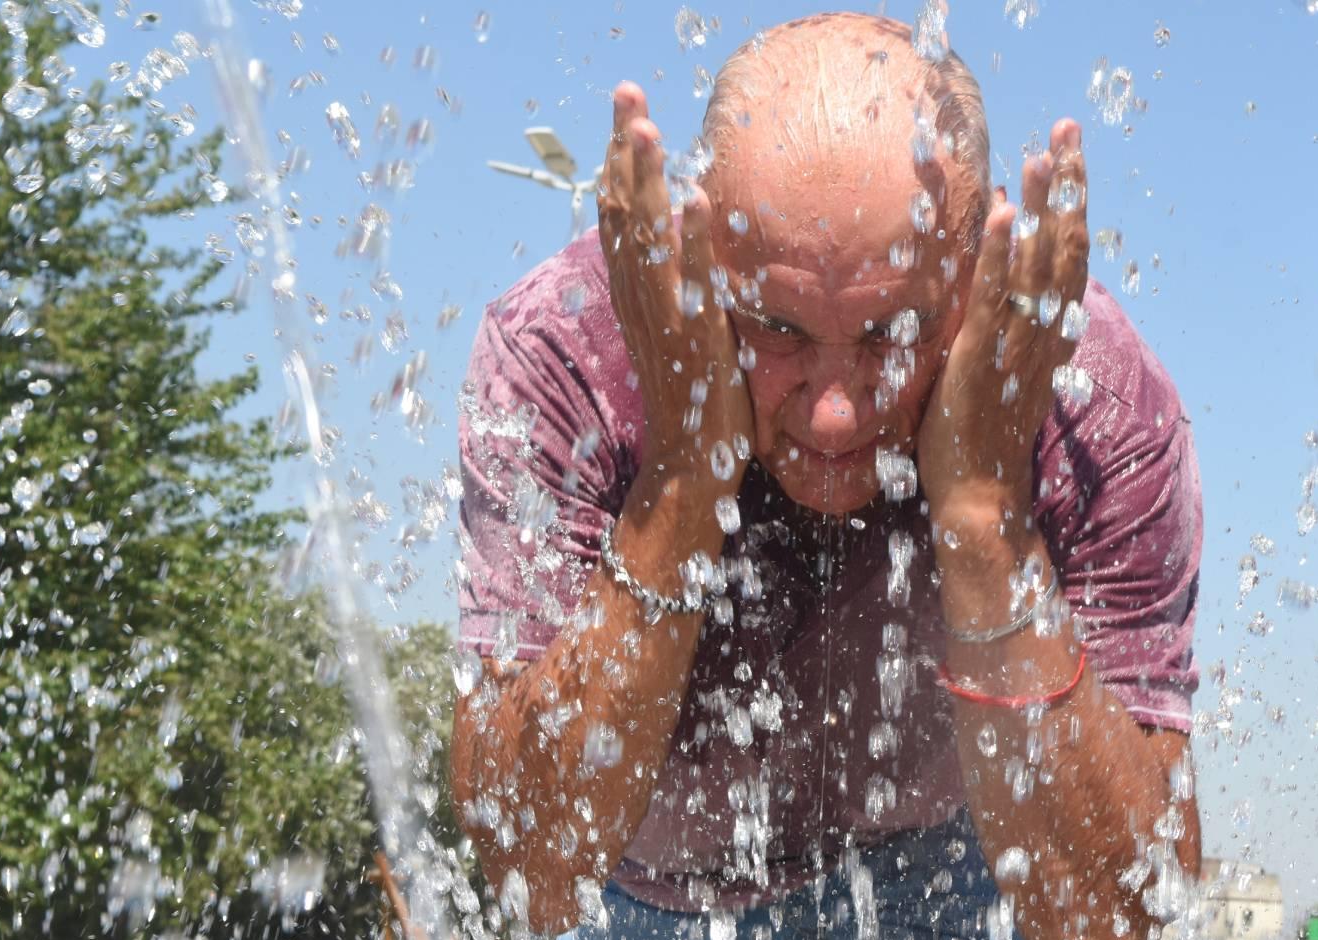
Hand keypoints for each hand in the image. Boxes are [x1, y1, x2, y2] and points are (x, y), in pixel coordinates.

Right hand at [596, 82, 750, 490]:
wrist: (688, 466)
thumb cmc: (695, 401)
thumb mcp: (685, 331)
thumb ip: (685, 288)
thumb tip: (699, 244)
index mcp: (636, 294)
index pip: (619, 215)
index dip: (620, 162)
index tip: (626, 115)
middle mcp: (641, 300)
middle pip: (623, 212)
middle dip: (626, 150)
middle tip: (629, 96)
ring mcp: (665, 319)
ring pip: (647, 239)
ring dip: (647, 182)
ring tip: (650, 131)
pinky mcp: (695, 342)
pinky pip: (690, 285)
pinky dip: (690, 244)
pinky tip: (692, 204)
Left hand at [918, 119, 1088, 540]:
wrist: (979, 502)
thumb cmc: (978, 440)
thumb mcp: (995, 369)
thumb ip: (1000, 315)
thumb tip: (994, 253)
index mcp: (1048, 339)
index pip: (1068, 259)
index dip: (1071, 206)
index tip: (1070, 156)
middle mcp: (1041, 339)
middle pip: (1064, 251)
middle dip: (1066, 191)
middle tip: (1067, 133)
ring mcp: (1014, 351)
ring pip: (1037, 269)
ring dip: (1041, 209)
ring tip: (1042, 157)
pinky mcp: (979, 363)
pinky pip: (994, 303)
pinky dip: (1001, 258)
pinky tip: (1003, 216)